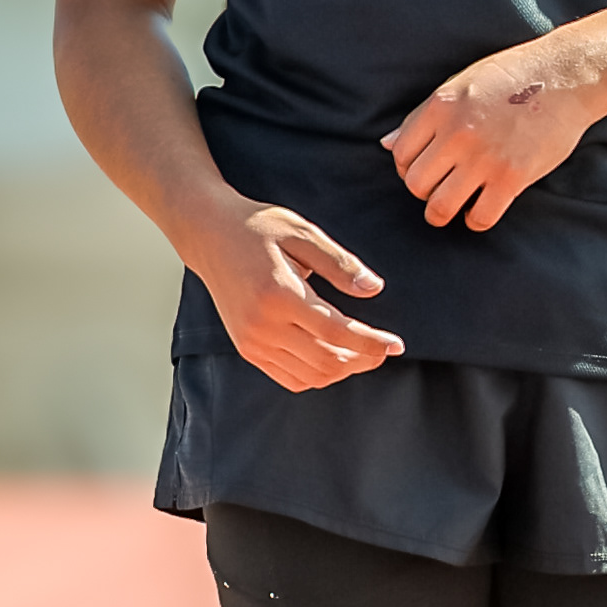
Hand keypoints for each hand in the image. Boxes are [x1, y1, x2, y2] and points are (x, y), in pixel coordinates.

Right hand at [192, 192, 404, 391]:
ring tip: (364, 353)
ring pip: (310, 375)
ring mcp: (252, 342)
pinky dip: (317, 374)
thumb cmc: (258, 228)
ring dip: (343, 370)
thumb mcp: (303, 233)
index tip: (396, 344)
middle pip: (326, 361)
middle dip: (363, 359)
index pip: (336, 332)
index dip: (371, 343)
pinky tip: (333, 356)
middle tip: (385, 349)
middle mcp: (263, 326)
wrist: (209, 236)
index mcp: (280, 295)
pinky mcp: (247, 349)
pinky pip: (289, 378)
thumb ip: (339, 263)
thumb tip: (374, 288)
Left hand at [382, 44, 601, 230]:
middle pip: (416, 184)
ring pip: (440, 207)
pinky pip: (480, 217)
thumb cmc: (512, 75)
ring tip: (454, 206)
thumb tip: (386, 144)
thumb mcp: (460, 84)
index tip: (425, 169)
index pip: (400, 154)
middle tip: (441, 186)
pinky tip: (482, 207)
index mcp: (440, 106)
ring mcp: (484, 157)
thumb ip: (422, 116)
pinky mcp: (512, 177)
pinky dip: (476, 220)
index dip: (407, 168)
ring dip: (443, 213)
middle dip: (424, 191)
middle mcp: (457, 133)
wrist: (564, 76)